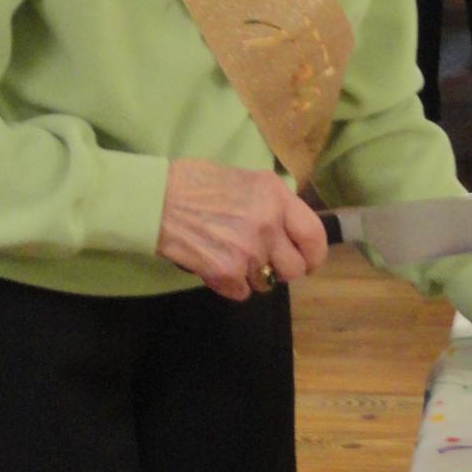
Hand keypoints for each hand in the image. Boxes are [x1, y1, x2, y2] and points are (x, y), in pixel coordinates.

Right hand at [157, 158, 328, 300]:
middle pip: (294, 268)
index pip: (314, 235)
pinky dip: (231, 285)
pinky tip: (216, 265)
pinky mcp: (227, 273)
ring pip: (267, 283)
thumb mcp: (245, 179)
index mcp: (276, 197)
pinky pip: (242, 292)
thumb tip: (288, 224)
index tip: (308, 261)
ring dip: (253, 277)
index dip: (314, 254)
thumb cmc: (196, 183)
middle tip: (264, 262)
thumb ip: (271, 203)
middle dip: (280, 269)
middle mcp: (269, 224)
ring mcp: (249, 251)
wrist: (157, 200)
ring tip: (233, 258)